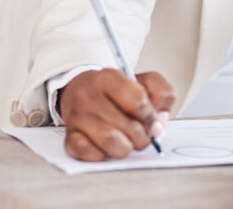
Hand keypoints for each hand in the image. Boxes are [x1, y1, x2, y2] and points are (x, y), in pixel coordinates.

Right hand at [59, 68, 175, 160]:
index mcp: (108, 77)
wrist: (83, 91)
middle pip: (128, 126)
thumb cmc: (118, 91)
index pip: (137, 101)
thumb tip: (159, 123)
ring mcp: (77, 117)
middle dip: (142, 136)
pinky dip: (103, 155)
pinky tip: (107, 146)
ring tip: (127, 142)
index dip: (151, 116)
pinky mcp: (69, 137)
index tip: (153, 121)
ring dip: (126, 148)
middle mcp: (88, 95)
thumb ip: (162, 94)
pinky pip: (90, 154)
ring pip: (110, 142)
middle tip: (142, 134)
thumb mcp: (145, 81)